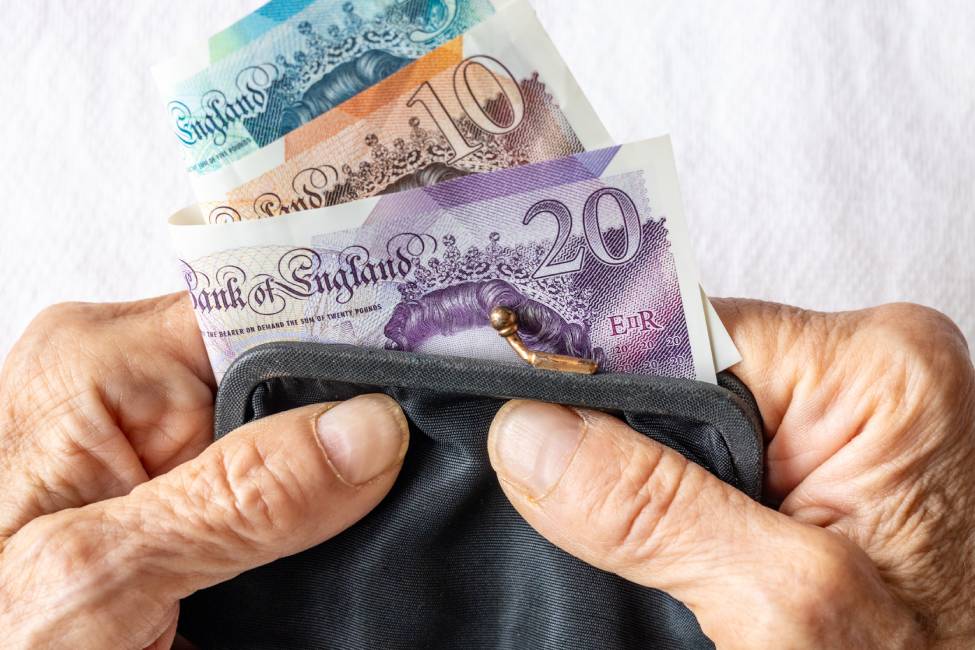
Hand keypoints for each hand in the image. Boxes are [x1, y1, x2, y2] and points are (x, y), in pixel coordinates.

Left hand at [0, 295, 408, 648]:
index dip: (351, 325)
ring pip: (300, 437)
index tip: (438, 347)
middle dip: (359, 414)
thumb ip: (237, 499)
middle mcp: (135, 394)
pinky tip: (358, 535)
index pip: (260, 306)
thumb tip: (370, 429)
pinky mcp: (192, 507)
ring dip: (349, 477)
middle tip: (438, 445)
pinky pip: (286, 487)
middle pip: (292, 370)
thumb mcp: (101, 574)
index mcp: (99, 368)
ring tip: (408, 503)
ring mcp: (169, 453)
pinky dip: (327, 515)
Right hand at [488, 301, 974, 648]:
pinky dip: (680, 496)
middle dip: (627, 441)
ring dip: (654, 479)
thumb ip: (651, 510)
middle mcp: (865, 375)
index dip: (596, 377)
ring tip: (667, 553)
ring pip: (689, 414)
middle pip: (680, 368)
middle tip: (599, 520)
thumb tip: (529, 434)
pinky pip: (716, 447)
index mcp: (876, 373)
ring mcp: (847, 416)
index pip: (682, 328)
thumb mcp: (781, 604)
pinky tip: (683, 545)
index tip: (521, 419)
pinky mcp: (827, 457)